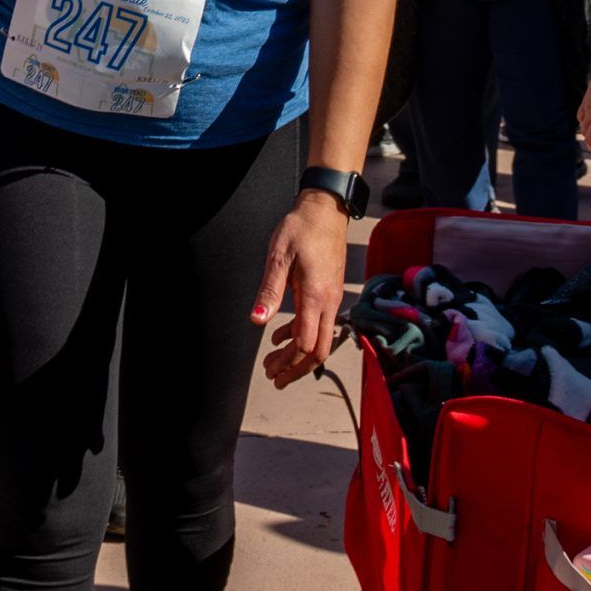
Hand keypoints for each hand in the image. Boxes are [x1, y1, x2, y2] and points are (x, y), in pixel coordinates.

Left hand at [257, 193, 349, 386]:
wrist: (325, 211)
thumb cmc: (301, 229)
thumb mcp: (278, 257)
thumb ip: (269, 290)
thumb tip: (257, 319)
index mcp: (315, 296)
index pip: (305, 343)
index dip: (288, 362)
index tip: (270, 370)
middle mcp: (329, 302)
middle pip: (317, 350)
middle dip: (296, 368)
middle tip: (274, 378)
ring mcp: (333, 299)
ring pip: (321, 340)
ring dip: (299, 356)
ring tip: (274, 363)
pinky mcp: (330, 293)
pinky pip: (320, 324)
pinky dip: (302, 335)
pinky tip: (282, 335)